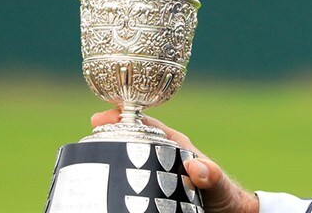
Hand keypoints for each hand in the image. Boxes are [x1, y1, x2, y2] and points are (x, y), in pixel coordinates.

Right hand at [91, 109, 258, 212]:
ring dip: (108, 162)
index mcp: (176, 146)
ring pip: (126, 163)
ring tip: (86, 168)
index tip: (100, 118)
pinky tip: (100, 193)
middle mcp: (162, 157)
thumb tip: (196, 166)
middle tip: (86, 141)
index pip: (146, 123)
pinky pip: (129, 186)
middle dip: (107, 138)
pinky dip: (115, 186)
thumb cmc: (225, 195)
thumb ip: (212, 175)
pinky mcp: (152, 194)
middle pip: (129, 141)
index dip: (123, 117)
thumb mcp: (219, 184)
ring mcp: (155, 175)